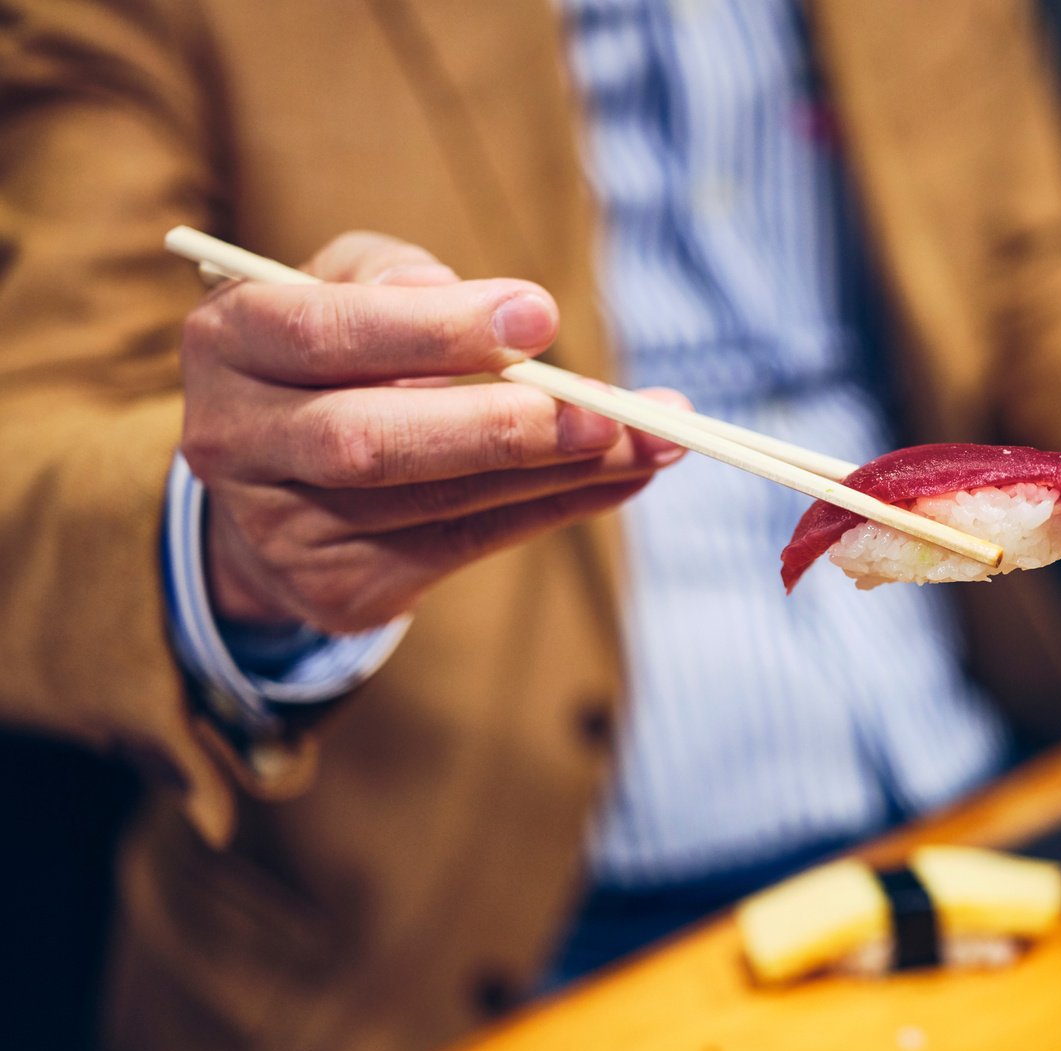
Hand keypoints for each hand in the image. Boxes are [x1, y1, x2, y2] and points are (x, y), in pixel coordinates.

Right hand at [180, 231, 687, 632]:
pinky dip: (561, 506)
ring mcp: (286, 530)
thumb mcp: (341, 288)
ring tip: (656, 436)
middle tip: (607, 408)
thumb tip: (466, 300)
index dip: (436, 329)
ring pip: (440, 503)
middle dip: (503, 426)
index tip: (540, 315)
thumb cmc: (328, 357)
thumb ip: (393, 277)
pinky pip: (470, 545)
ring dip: (564, 471)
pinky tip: (628, 474)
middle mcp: (236, 441)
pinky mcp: (343, 587)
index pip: (327, 333)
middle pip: (373, 443)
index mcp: (228, 344)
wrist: (273, 484)